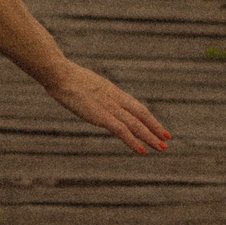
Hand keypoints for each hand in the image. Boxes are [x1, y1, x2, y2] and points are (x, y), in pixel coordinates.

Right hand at [46, 61, 171, 155]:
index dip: (148, 117)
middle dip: (155, 128)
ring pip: (136, 124)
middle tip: (167, 140)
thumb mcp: (83, 84)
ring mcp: (109, 107)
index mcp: (112, 91)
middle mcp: (115, 99)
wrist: (59, 73)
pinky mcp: (101, 115)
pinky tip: (141, 151)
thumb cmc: (64, 77)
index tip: (157, 127)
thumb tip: (86, 94)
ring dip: (149, 137)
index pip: (135, 106)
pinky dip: (133, 141)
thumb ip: (90, 92)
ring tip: (161, 148)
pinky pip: (121, 131)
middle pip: (141, 115)